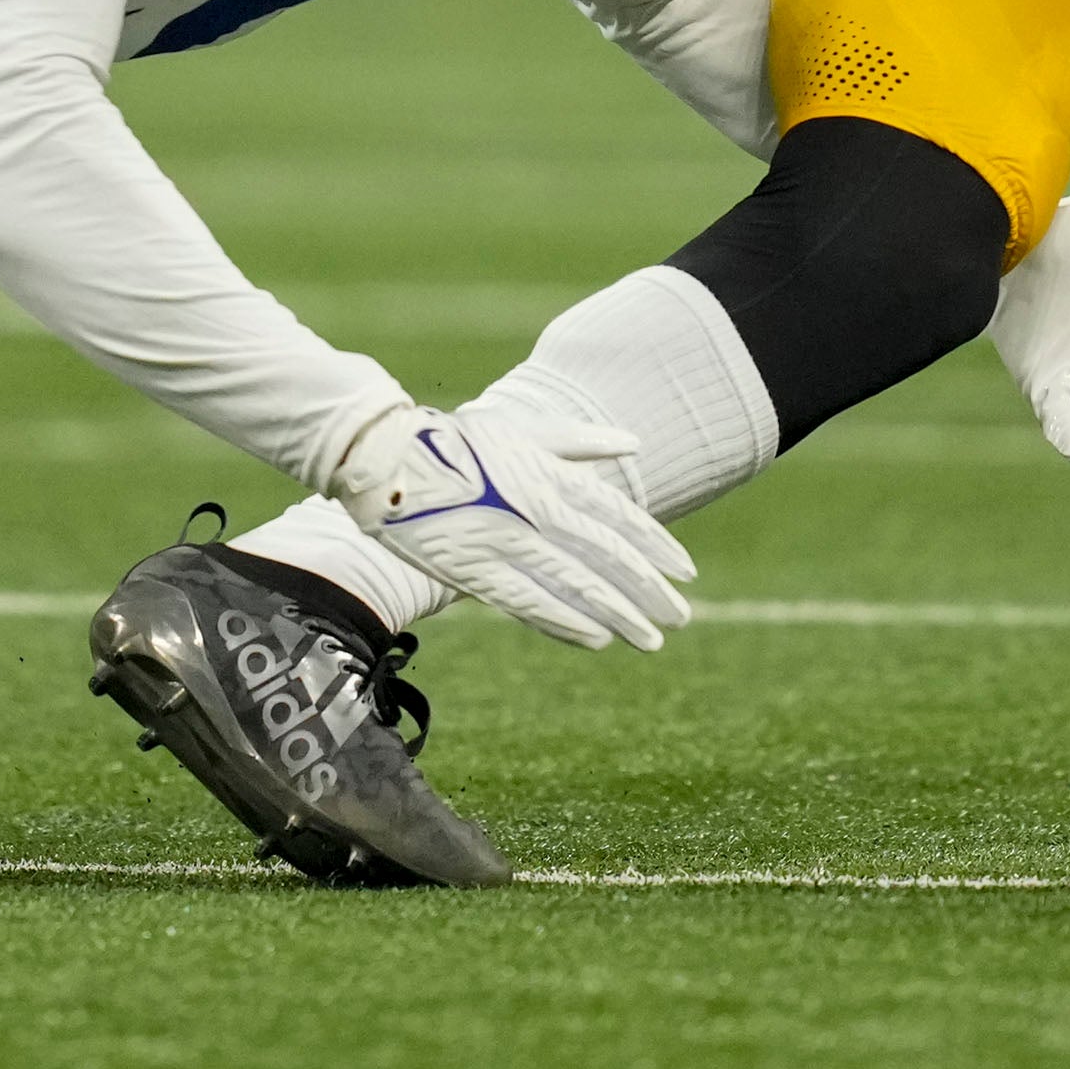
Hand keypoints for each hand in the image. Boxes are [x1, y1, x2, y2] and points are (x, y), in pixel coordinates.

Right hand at [327, 398, 695, 650]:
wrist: (384, 459)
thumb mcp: (521, 429)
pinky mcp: (473, 571)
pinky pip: (528, 603)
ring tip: (650, 639)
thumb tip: (633, 441)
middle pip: (606, 557)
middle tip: (680, 617)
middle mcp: (534, 510)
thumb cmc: (456, 441)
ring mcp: (505, 543)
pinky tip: (596, 639)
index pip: (617, 515)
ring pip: (575, 586)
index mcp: (548, 473)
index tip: (686, 572)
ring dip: (618, 615)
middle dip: (647, 590)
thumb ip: (578, 440)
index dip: (656, 546)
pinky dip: (565, 622)